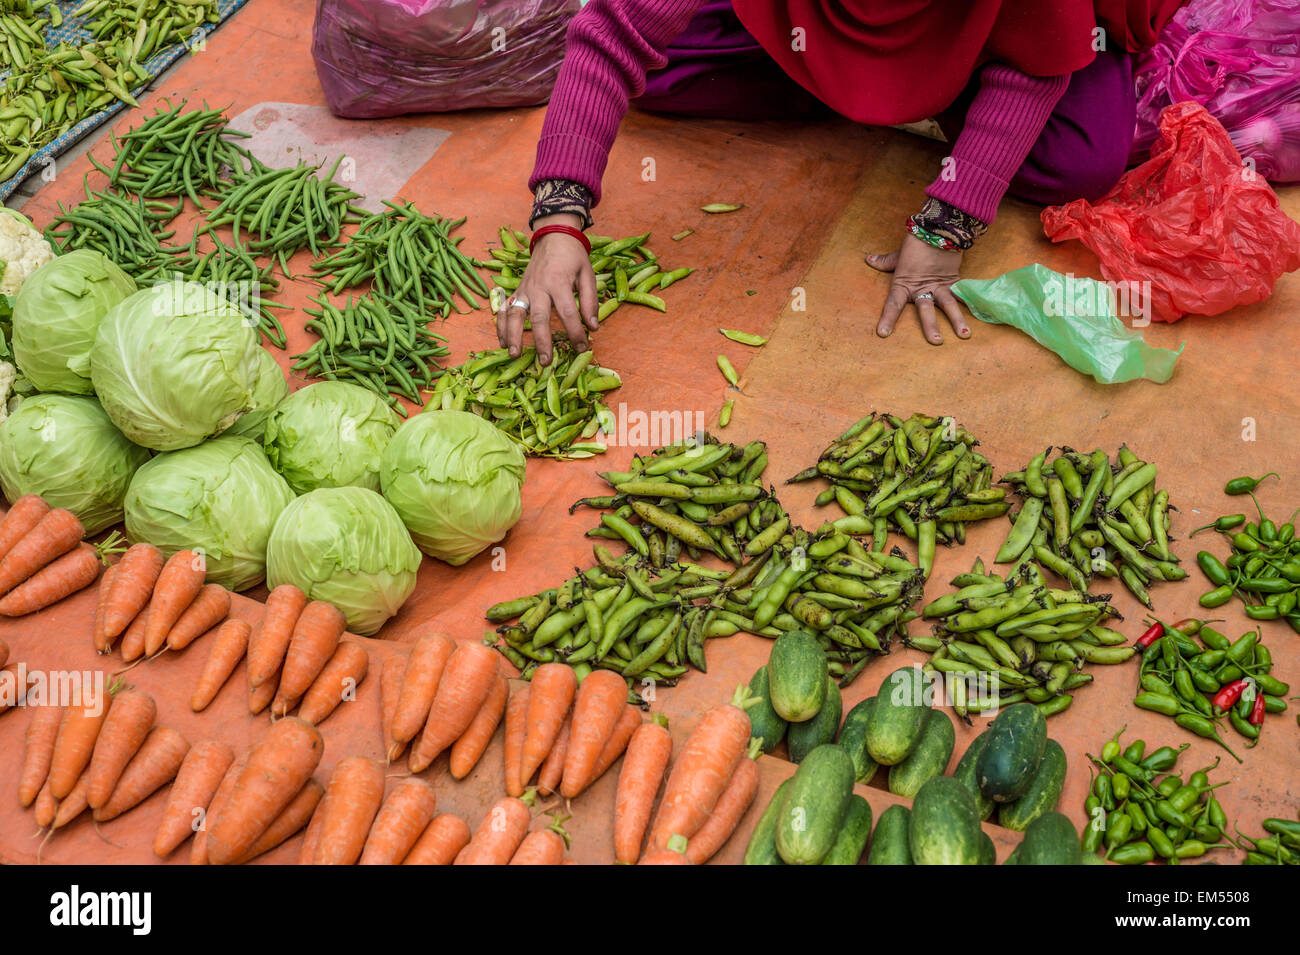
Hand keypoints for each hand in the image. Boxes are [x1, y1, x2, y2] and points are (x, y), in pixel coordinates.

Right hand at [496, 213, 597, 365]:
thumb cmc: (573, 257)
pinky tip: (503, 342)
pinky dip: (502, 325)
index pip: (568, 312)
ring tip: (514, 354)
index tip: (582, 348)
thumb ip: (590, 301)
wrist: (553, 236)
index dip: (576, 332)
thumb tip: (593, 327)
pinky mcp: (517, 290)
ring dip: (513, 336)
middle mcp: (539, 287)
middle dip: (542, 342)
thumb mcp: (588, 274)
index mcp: (559, 282)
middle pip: (539, 318)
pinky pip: (506, 309)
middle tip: (545, 362)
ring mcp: (525, 289)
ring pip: (515, 315)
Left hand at [867, 234, 970, 343]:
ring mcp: (940, 285)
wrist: (938, 227)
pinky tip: (981, 315)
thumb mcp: (898, 254)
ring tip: (965, 334)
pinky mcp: (954, 280)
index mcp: (904, 283)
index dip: (887, 318)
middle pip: (926, 310)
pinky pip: (963, 294)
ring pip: (948, 305)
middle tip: (936, 342)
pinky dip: (971, 303)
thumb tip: (870, 260)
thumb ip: (886, 261)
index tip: (883, 333)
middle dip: (930, 326)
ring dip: (957, 320)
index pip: (893, 304)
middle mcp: (923, 288)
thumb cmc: (915, 242)